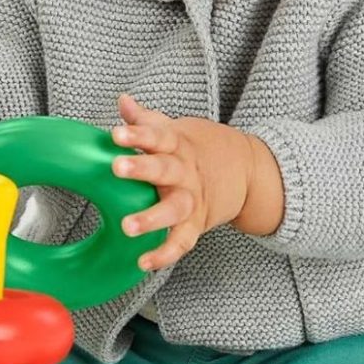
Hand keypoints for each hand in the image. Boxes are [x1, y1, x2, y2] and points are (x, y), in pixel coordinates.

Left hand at [110, 95, 255, 270]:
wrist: (247, 171)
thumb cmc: (199, 149)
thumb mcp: (176, 131)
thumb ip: (147, 120)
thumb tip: (122, 100)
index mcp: (177, 146)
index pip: (156, 136)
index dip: (136, 135)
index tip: (116, 134)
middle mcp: (185, 173)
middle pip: (164, 169)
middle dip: (141, 169)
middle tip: (117, 168)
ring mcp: (192, 200)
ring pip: (173, 209)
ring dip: (151, 219)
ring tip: (127, 227)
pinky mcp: (196, 224)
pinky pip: (181, 242)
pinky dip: (164, 255)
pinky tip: (144, 263)